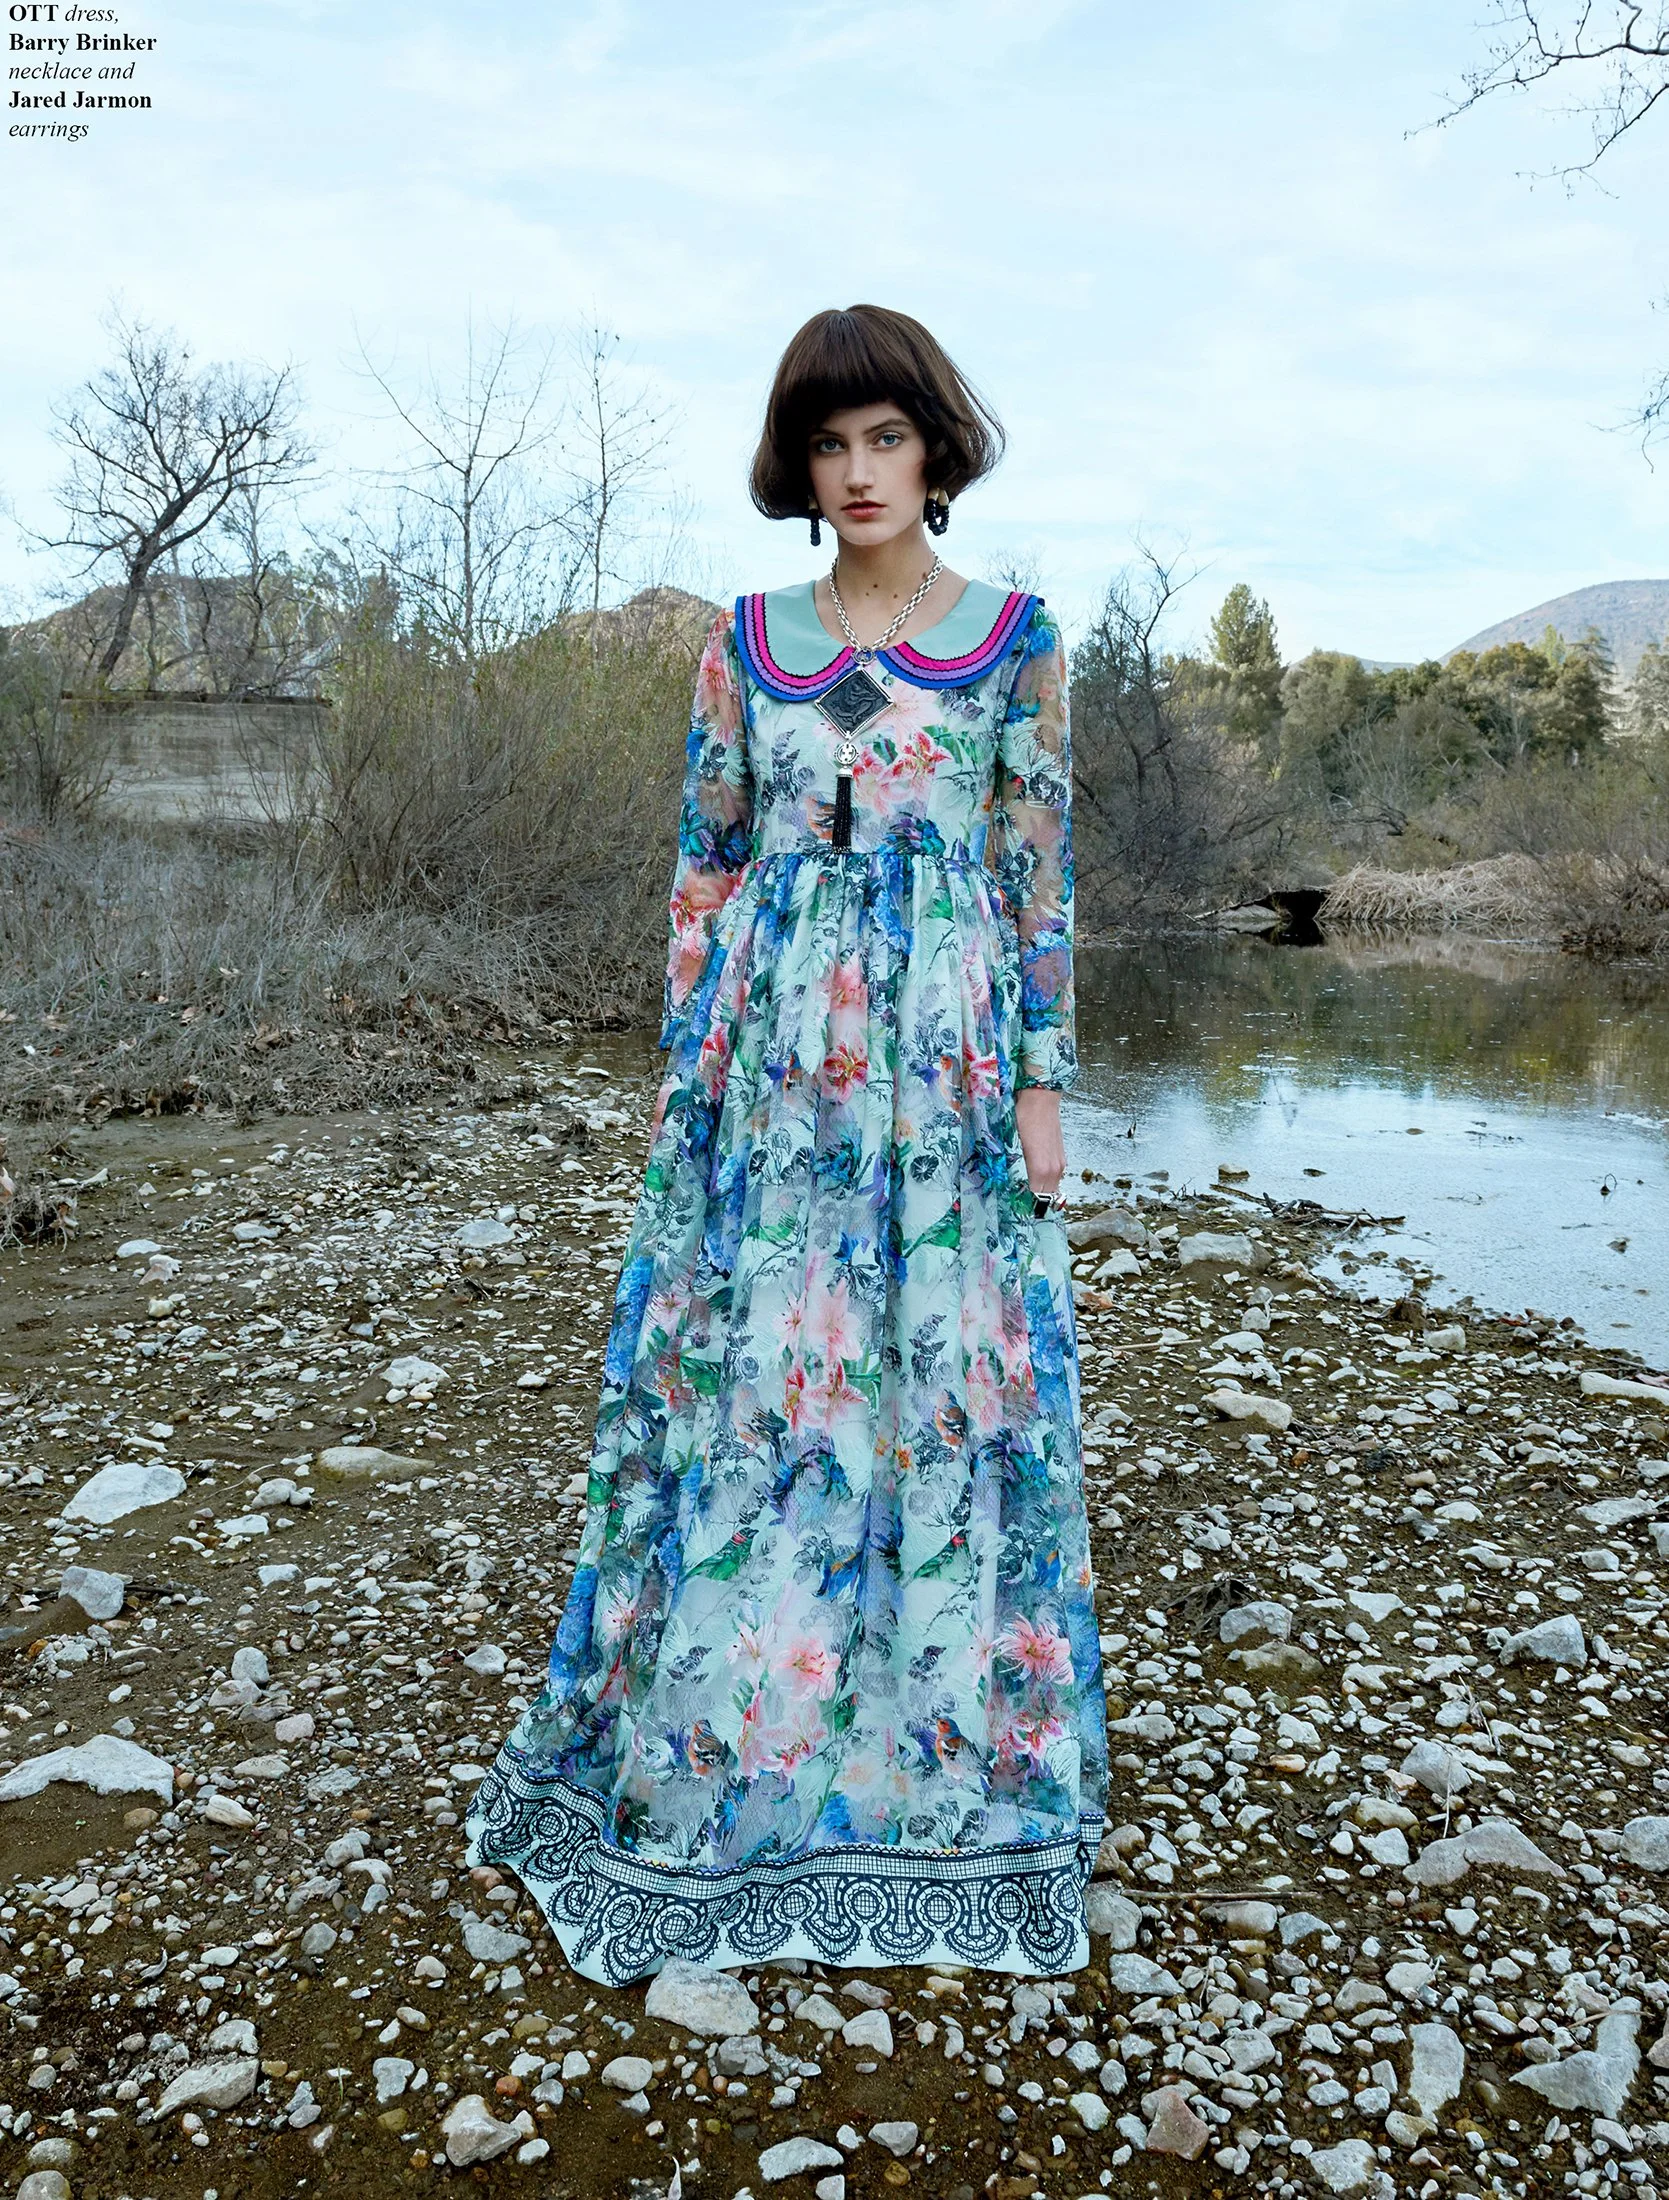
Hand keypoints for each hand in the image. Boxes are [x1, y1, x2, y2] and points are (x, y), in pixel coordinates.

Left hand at [1016, 1087, 1063, 1201]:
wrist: (1041, 1099)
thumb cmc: (1023, 1117)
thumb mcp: (1010, 1143)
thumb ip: (1009, 1166)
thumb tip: (1003, 1183)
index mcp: (1040, 1169)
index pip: (1034, 1199)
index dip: (1023, 1206)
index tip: (1012, 1209)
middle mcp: (1054, 1170)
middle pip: (1045, 1199)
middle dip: (1031, 1204)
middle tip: (1015, 1204)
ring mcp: (1060, 1164)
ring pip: (1051, 1190)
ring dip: (1039, 1193)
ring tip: (1023, 1194)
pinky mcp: (1061, 1158)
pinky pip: (1053, 1179)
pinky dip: (1044, 1183)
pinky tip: (1031, 1178)